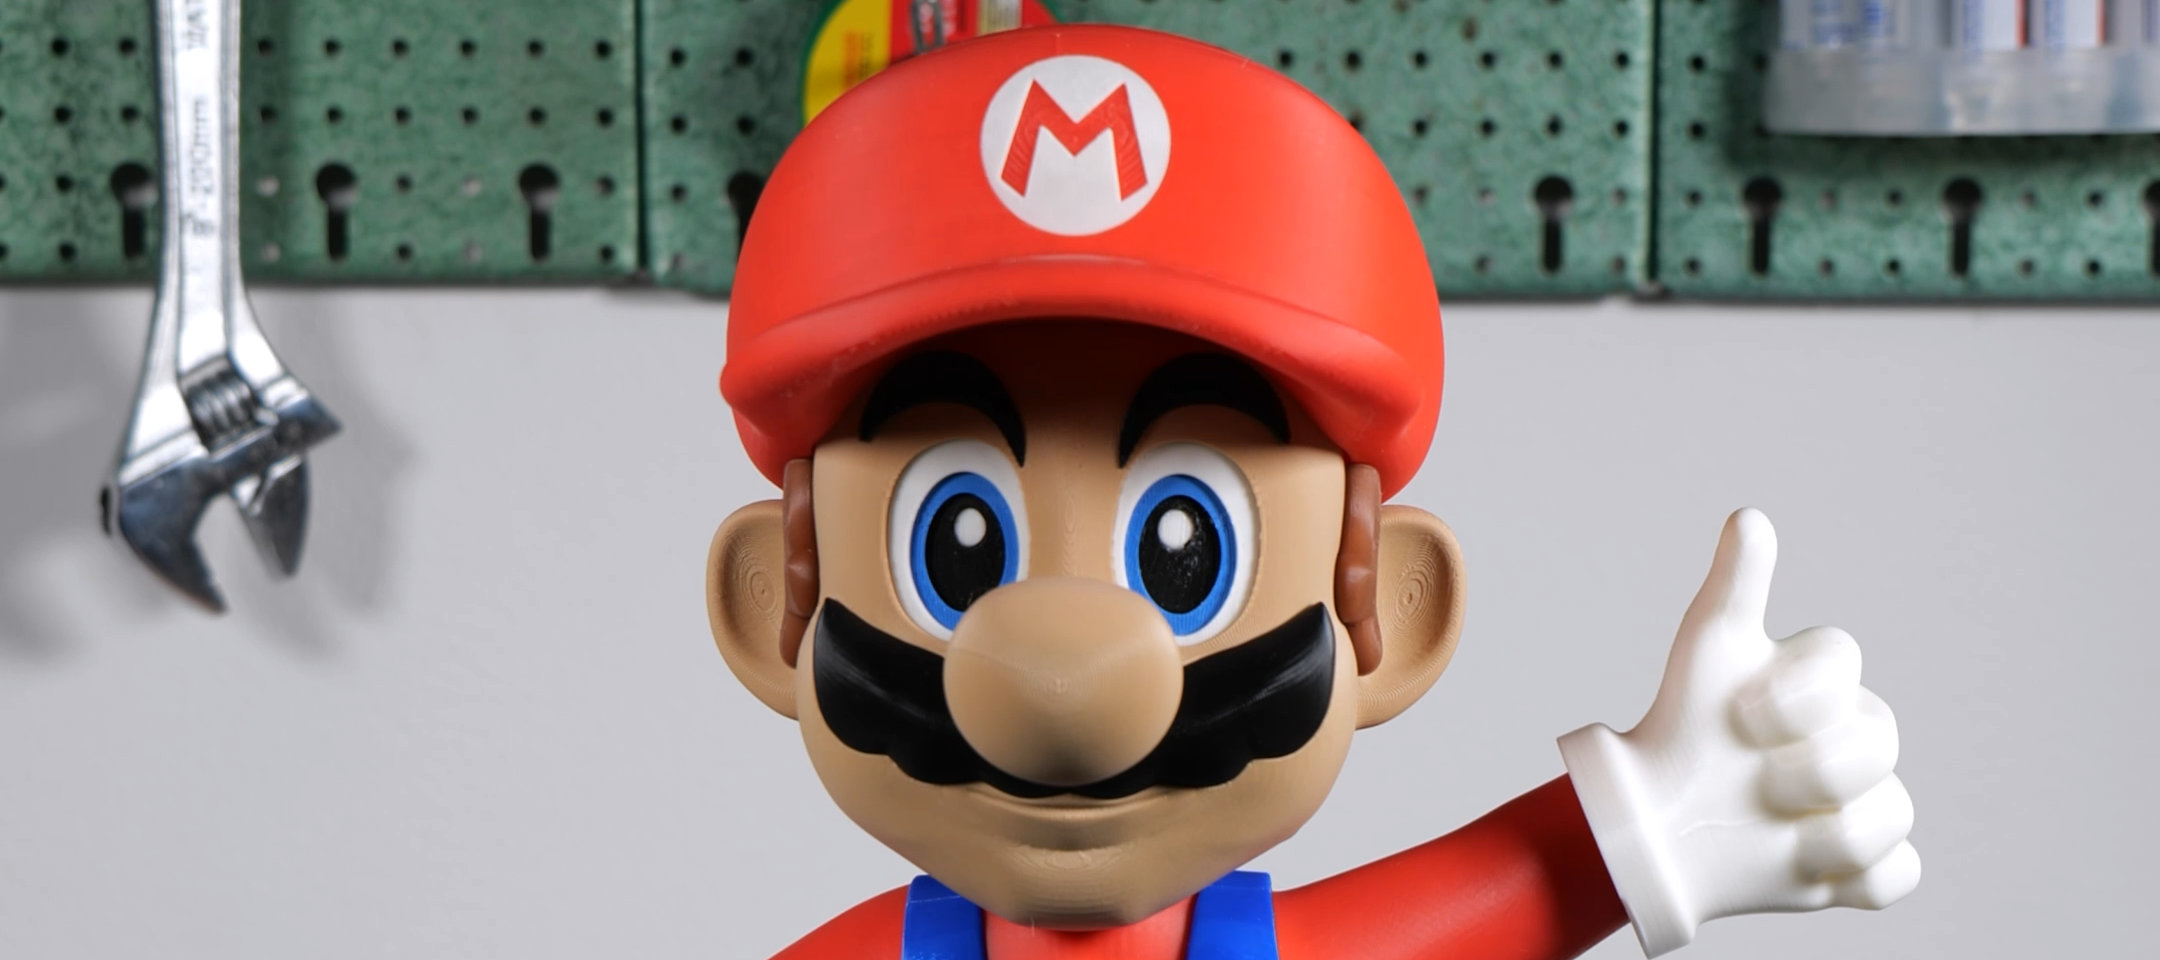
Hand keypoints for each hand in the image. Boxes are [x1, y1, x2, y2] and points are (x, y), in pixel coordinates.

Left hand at [1558, 509, 1918, 955]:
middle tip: (1752, 776)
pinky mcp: (1860, 866)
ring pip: (1891, 813)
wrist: (1655, 823)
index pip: (1845, 662)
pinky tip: (1800, 864)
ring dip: (1822, 828)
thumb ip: (1737, 585)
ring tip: (1767, 823)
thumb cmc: (1683, 725)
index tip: (1744, 713)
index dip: (1797, 694)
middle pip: (1879, 741)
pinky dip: (1852, 877)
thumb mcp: (1707, 652)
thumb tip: (1751, 517)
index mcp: (1824, 679)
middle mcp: (1853, 736)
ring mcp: (1862, 802)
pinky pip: (1896, 874)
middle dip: (1808, 766)